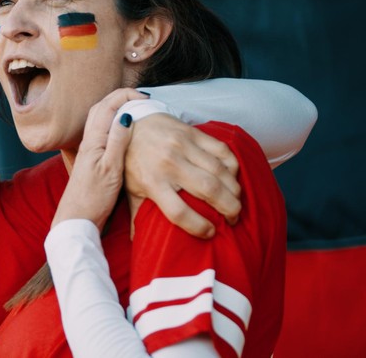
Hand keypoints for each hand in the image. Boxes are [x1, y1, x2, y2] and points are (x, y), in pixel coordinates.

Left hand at [52, 88, 140, 229]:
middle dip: (121, 98)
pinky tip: (125, 134)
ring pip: (100, 119)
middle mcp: (89, 141)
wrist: (77, 220)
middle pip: (101, 107)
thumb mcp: (111, 169)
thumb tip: (126, 115)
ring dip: (116, 109)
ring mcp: (89, 150)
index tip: (146, 99)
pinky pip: (102, 132)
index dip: (126, 95)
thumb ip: (118, 141)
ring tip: (136, 112)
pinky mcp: (91, 160)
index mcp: (94, 140)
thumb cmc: (93, 199)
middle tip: (142, 100)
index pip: (107, 105)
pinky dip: (114, 124)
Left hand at [125, 113, 240, 238]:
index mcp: (152, 182)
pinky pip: (222, 150)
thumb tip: (138, 242)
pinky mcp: (192, 132)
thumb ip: (137, 214)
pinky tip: (232, 177)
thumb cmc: (132, 161)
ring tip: (235, 202)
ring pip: (220, 171)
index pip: (178, 211)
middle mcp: (168, 164)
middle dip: (229, 209)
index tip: (210, 233)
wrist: (130, 123)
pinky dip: (233, 165)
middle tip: (233, 219)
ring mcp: (182, 146)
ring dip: (234, 190)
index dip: (198, 226)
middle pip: (209, 190)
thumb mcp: (130, 188)